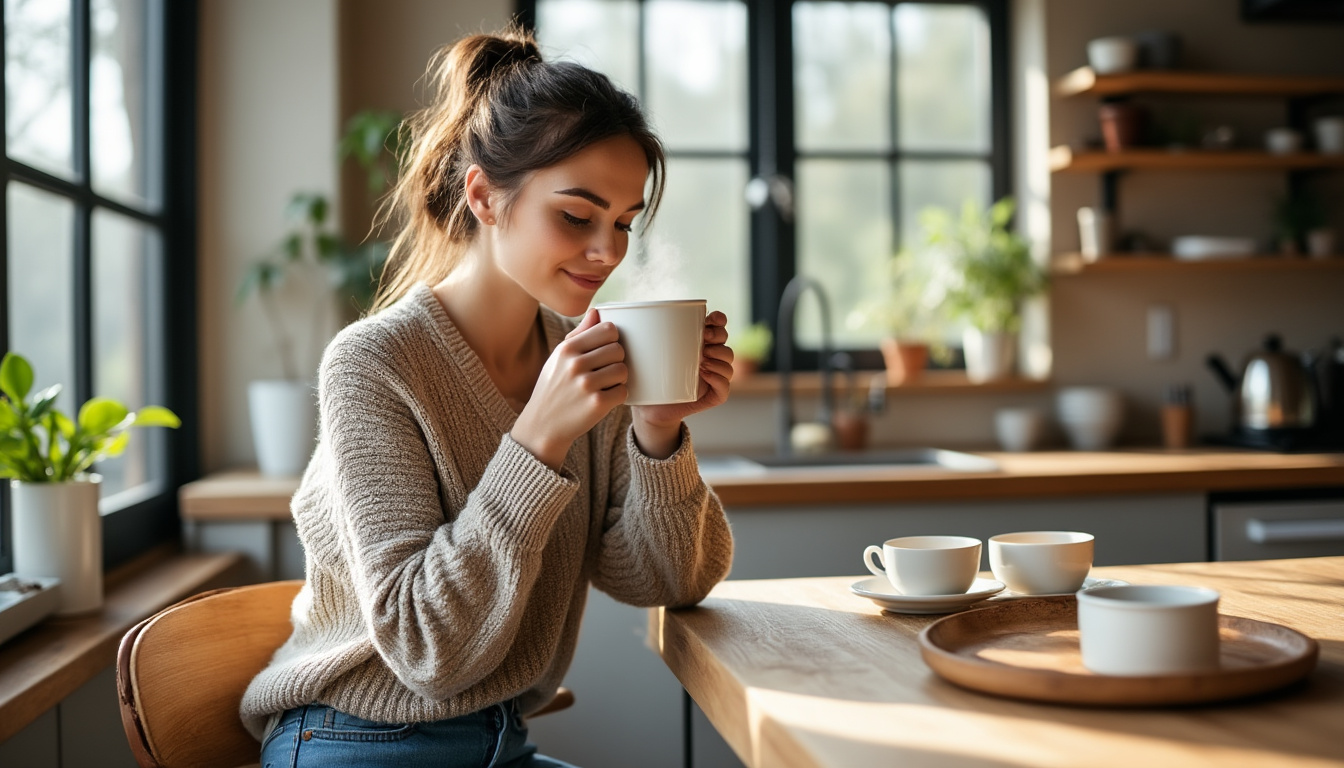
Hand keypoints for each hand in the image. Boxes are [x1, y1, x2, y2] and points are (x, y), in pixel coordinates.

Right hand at [512, 309, 626, 468]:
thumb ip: (580, 334)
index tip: (606, 350)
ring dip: (619, 379)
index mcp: (567, 349)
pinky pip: (624, 391)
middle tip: (605, 371)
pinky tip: (605, 398)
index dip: (612, 340)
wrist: (542, 425)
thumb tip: (597, 311)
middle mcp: (575, 364)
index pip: (608, 329)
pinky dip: (618, 396)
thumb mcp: (559, 358)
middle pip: (619, 349)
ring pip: (623, 370)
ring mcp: (586, 385)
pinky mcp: (597, 404)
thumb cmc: (554, 387)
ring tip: (605, 385)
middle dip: (617, 360)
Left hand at [631, 310, 733, 457]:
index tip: (709, 319)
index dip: (718, 319)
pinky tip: (704, 373)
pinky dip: (719, 378)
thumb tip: (597, 308)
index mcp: (694, 341)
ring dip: (720, 355)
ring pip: (727, 361)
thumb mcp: (635, 350)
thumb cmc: (640, 376)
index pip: (717, 324)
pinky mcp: (711, 396)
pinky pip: (725, 387)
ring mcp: (711, 377)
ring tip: (701, 357)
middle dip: (719, 335)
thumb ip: (625, 331)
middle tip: (704, 339)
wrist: (644, 409)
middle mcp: (707, 356)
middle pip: (725, 339)